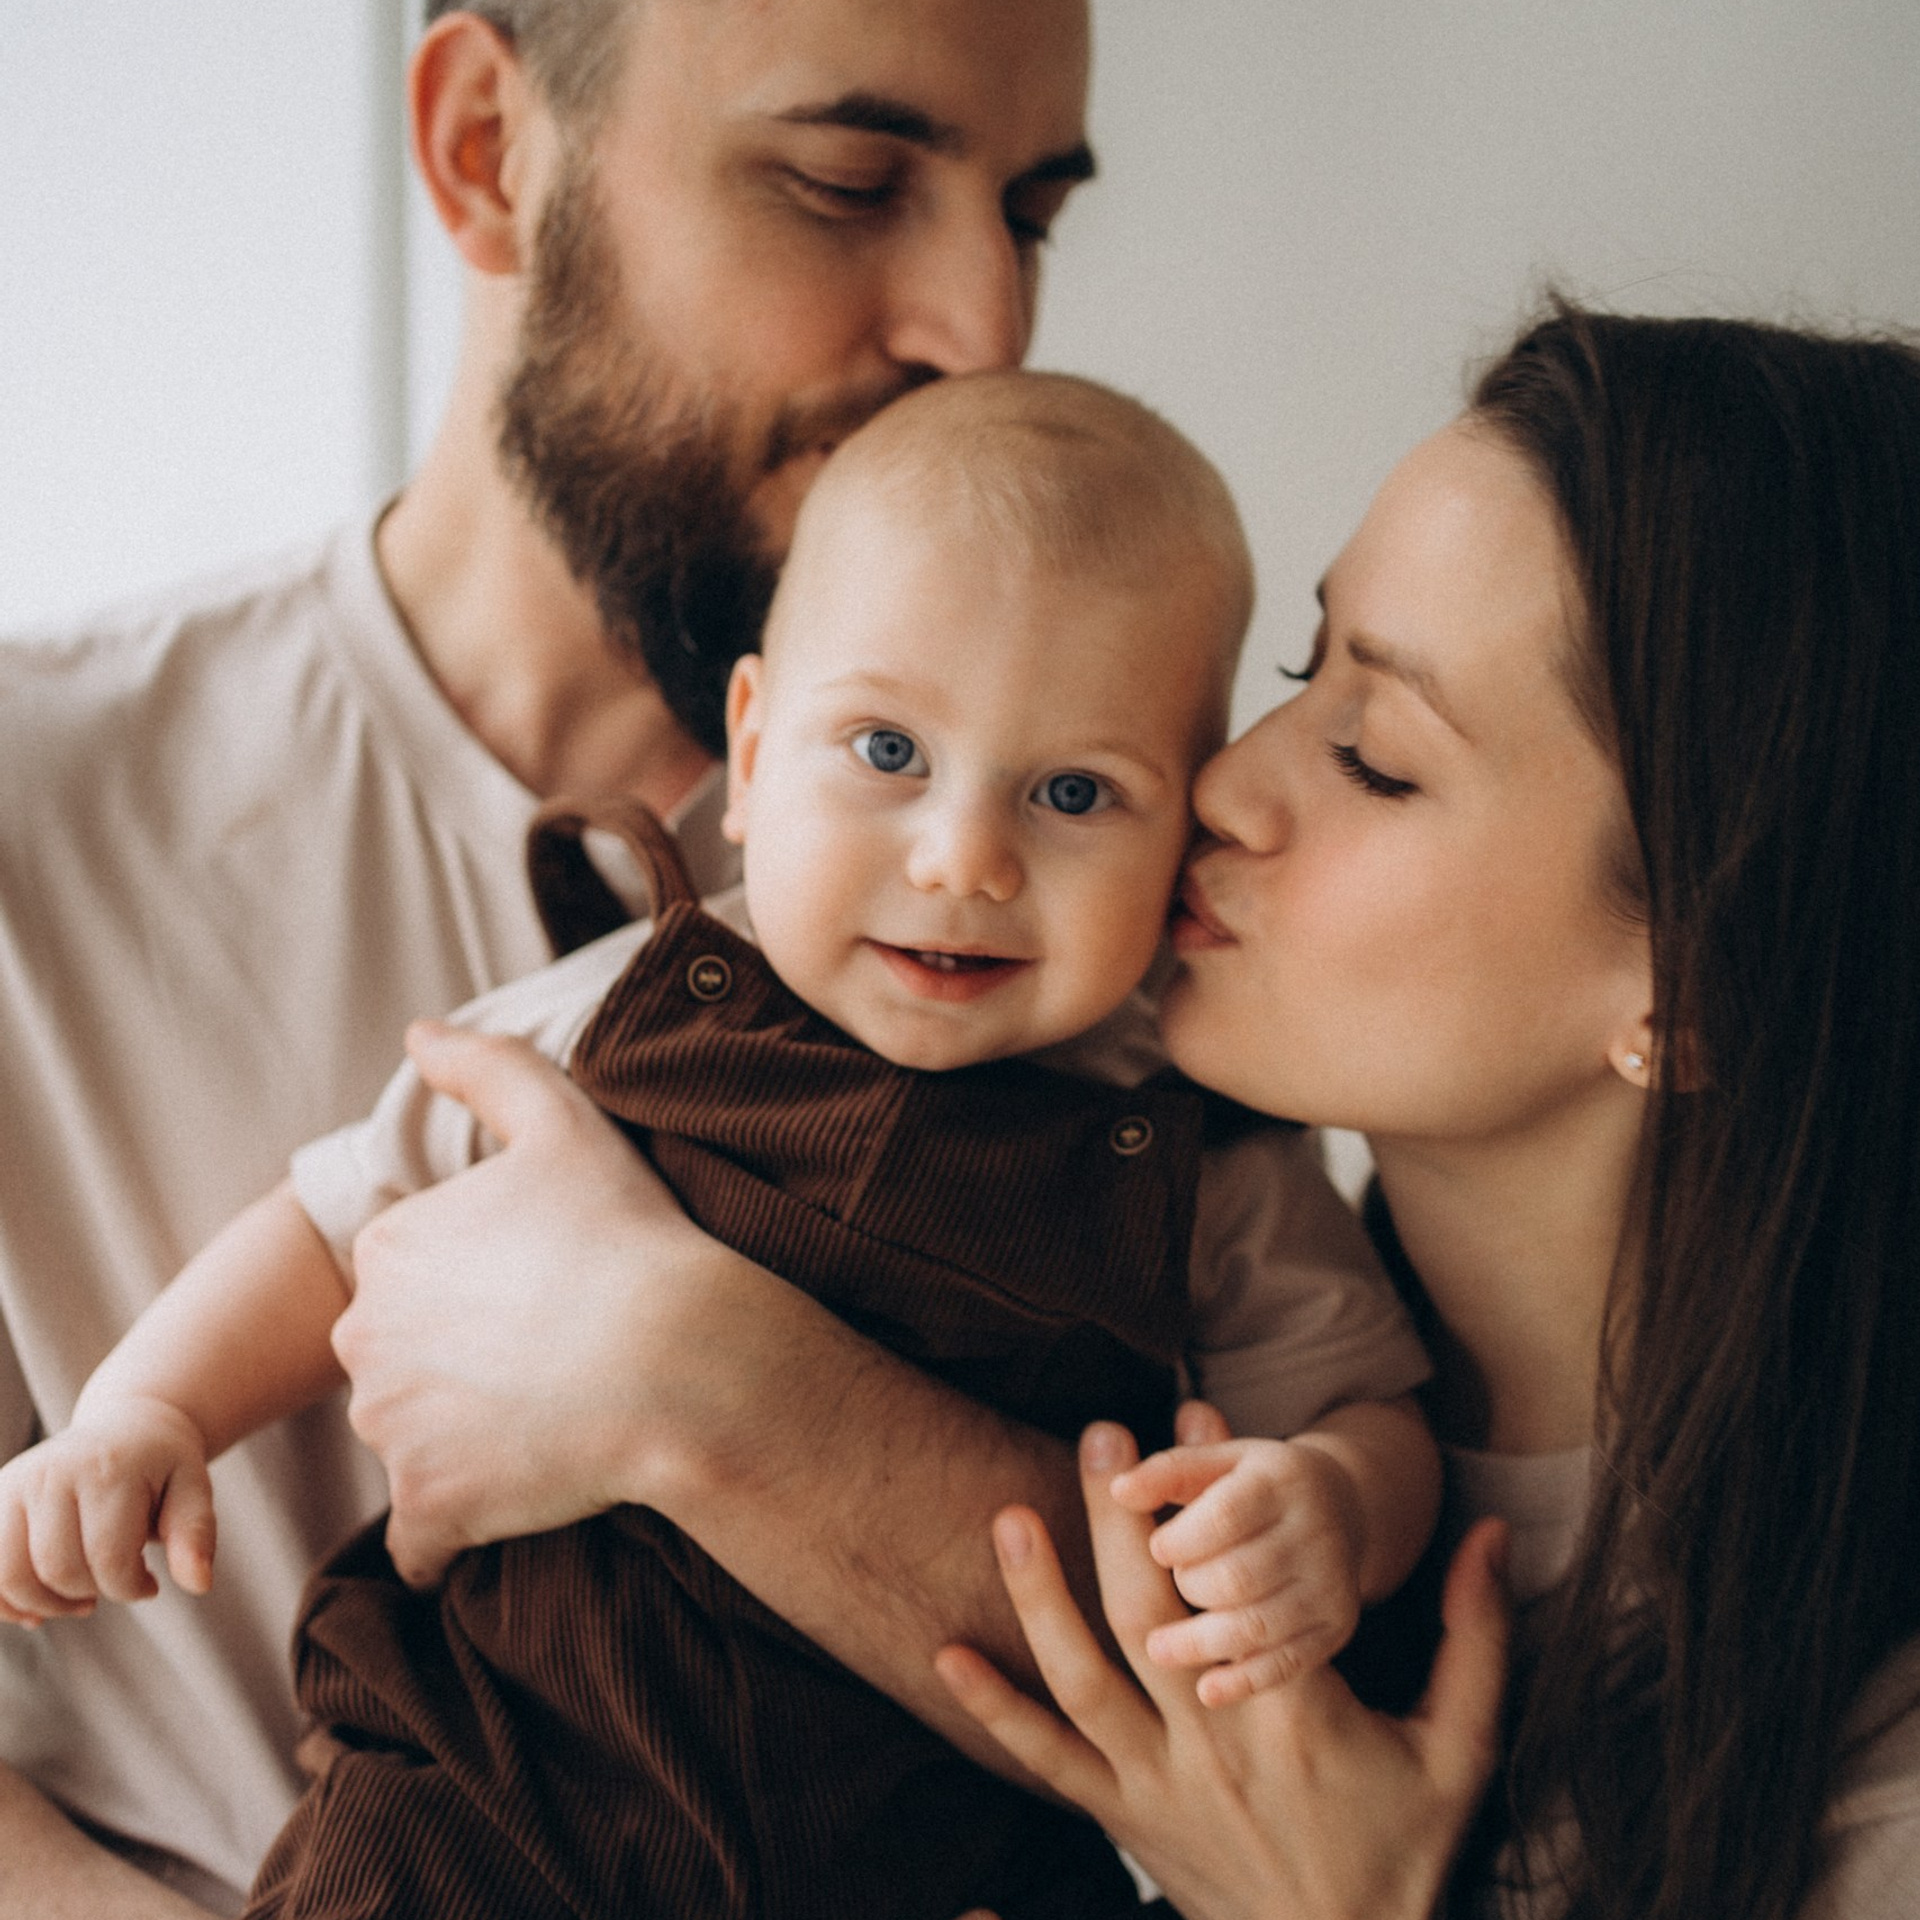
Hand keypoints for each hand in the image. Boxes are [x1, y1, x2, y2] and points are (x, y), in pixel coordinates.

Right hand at [0, 1398, 213, 1624]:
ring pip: (9, 1576)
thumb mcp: (194, 1489)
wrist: (129, 1424)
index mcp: (109, 1469)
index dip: (130, 1588)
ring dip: (44, 1604)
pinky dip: (3, 1600)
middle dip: (90, 1593)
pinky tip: (36, 1608)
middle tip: (114, 1584)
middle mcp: (52, 1472)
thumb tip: (199, 1584)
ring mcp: (15, 1483)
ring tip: (78, 1597)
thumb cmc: (164, 1465)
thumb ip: (196, 1534)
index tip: (149, 1584)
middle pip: (58, 1570)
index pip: (109, 1559)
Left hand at [331, 1020, 744, 1586]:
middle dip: (459, 1369)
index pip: (417, 1282)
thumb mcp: (565, 1123)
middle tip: (556, 1364)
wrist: (681, 1361)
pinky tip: (524, 1499)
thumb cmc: (629, 1236)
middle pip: (405, 1362)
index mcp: (390, 1249)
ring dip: (465, 1443)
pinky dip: (459, 1529)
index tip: (549, 1295)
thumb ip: (485, 1066)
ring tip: (555, 1426)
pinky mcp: (429, 1508)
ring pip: (415, 1442)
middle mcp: (366, 1340)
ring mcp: (392, 1430)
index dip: (486, 1291)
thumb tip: (418, 1035)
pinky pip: (428, 1535)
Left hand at [936, 1422, 1509, 1919]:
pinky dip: (997, 1712)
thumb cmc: (1405, 1848)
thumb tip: (1493, 1536)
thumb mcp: (1463, 1746)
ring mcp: (1159, 1787)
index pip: (1245, 1579)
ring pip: (1086, 1679)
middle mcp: (1216, 1743)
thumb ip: (1479, 1636)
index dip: (1220, 1495)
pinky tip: (948, 1657)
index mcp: (1296, 1714)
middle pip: (1151, 1614)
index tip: (1198, 1419)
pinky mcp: (1124, 1822)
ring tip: (1009, 1514)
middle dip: (1118, 1519)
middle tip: (1097, 1436)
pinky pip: (1049, 1764)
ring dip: (1042, 1595)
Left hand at [1111, 1429, 1364, 1703]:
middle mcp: (1315, 1532)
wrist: (1343, 1508)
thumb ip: (1168, 1473)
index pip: (1225, 1516)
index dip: (1180, 1540)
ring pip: (1257, 1625)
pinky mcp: (1334, 1628)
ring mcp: (1330, 1585)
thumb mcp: (1220, 1462)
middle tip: (1178, 1582)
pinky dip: (1243, 1682)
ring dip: (1200, 1642)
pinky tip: (1206, 1690)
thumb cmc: (1258, 1483)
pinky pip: (1287, 1664)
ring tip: (1158, 1648)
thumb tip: (1119, 1490)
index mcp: (1282, 1480)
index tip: (1157, 1549)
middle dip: (1192, 1586)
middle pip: (1238, 1576)